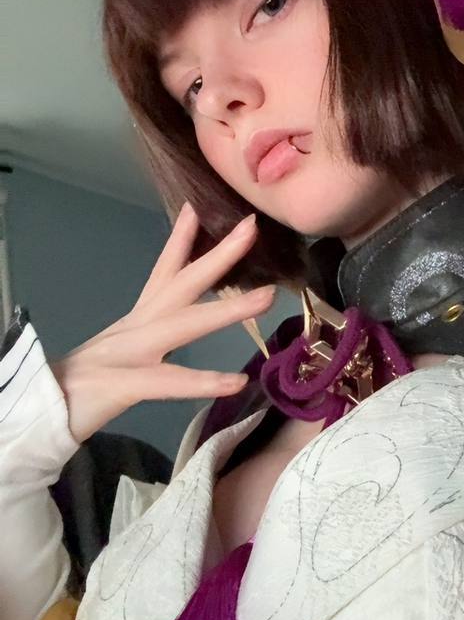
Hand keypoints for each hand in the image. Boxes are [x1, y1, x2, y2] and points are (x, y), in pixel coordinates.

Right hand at [50, 203, 273, 443]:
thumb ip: (150, 333)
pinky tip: (236, 381)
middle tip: (252, 226)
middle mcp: (135, 328)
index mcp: (137, 320)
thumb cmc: (85, 386)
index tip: (199, 205)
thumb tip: (175, 323)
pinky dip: (202, 381)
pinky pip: (168, 382)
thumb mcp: (122, 351)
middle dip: (219, 255)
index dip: (182, 238)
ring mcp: (128, 354)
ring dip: (226, 310)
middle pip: (181, 284)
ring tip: (267, 297)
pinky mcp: (122, 385)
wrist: (40, 414)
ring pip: (182, 325)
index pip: (164, 271)